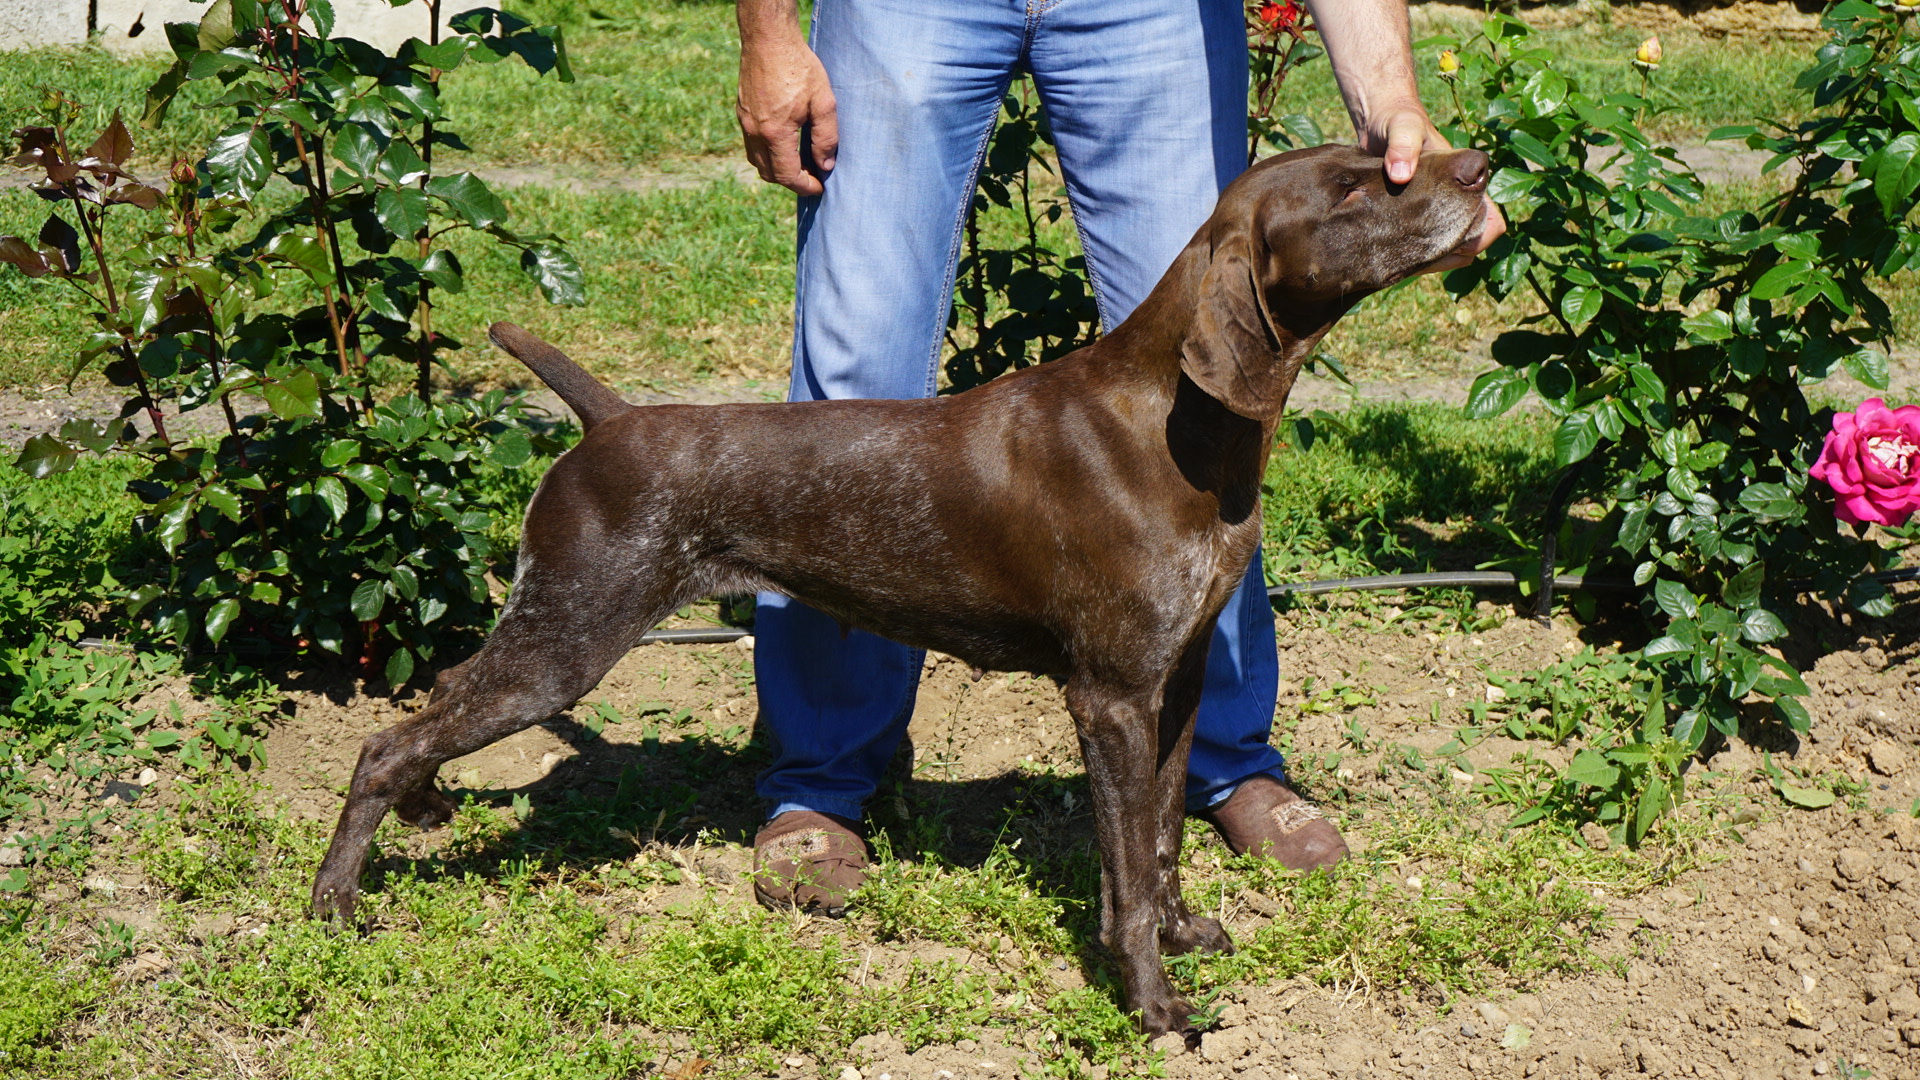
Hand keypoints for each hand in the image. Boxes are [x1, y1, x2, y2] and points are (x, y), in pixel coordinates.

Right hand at [737, 38, 837, 195]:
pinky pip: (751, 144)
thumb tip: (825, 164)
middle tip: (812, 175)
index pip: (787, 176)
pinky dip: (767, 153)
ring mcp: (745, 122)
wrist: (768, 38)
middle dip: (791, 181)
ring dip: (777, 168)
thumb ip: (826, 136)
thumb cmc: (799, 66)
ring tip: (799, 161)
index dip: (805, 187)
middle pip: (769, 174)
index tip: (819, 187)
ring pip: (757, 161)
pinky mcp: (742, 112)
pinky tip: (784, 142)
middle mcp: (755, 132)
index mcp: (774, 133)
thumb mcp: (823, 101)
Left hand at [1357, 104, 1505, 272]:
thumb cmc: (1398, 120)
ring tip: (1399, 258)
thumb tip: (1401, 175)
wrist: (1378, 120)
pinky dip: (1412, 255)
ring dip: (1430, 258)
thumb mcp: (1402, 128)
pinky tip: (1389, 254)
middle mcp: (1455, 202)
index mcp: (1466, 184)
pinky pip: (1423, 248)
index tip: (1445, 241)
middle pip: (1469, 246)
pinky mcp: (1414, 219)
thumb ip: (1403, 146)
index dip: (1476, 238)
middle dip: (1448, 256)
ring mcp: (1435, 213)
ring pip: (1447, 251)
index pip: (1491, 224)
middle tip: (1413, 255)